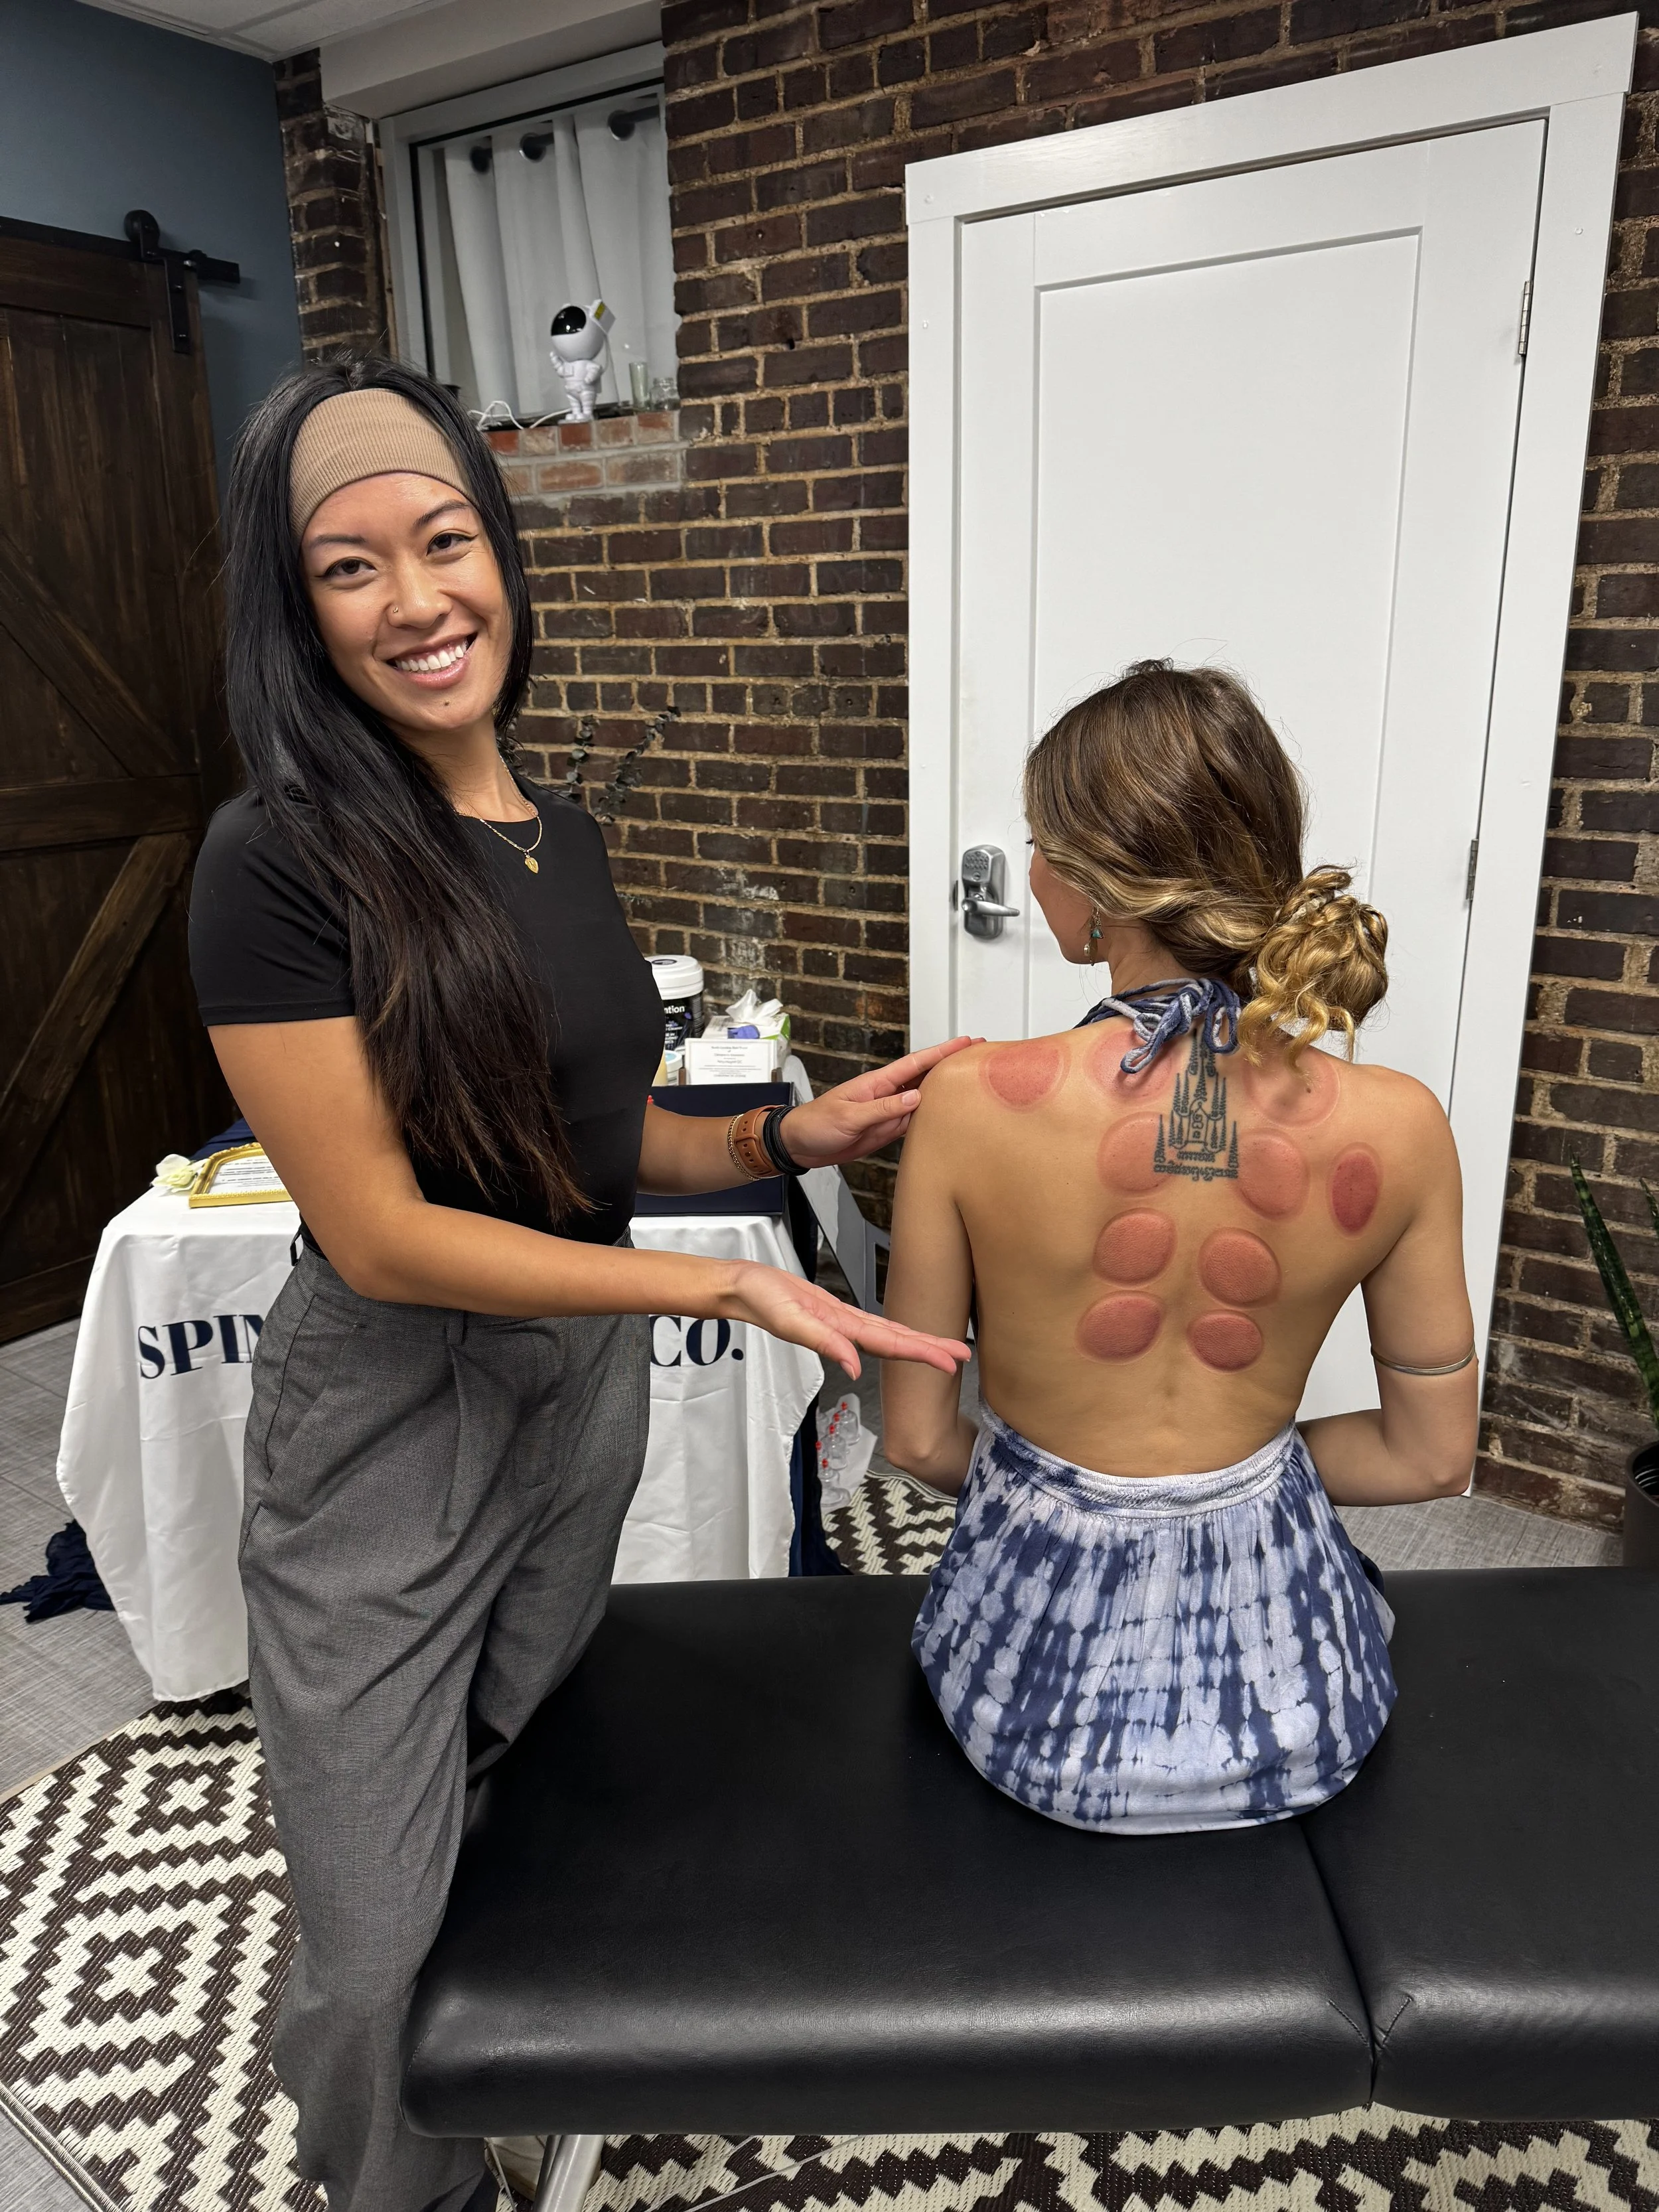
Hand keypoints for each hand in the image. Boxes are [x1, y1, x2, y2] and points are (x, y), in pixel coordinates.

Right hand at [722, 1262, 969, 1379]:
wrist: (740, 1288)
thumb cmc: (759, 1300)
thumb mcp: (789, 1319)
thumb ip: (821, 1342)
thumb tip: (854, 1367)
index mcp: (840, 1333)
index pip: (891, 1345)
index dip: (923, 1354)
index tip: (952, 1363)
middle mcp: (846, 1331)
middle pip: (897, 1342)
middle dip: (932, 1349)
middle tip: (965, 1356)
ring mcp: (841, 1323)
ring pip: (888, 1334)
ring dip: (917, 1342)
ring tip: (946, 1346)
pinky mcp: (834, 1312)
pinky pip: (872, 1323)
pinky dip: (892, 1330)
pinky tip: (904, 1335)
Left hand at [777, 1037, 978, 1168]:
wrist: (800, 1145)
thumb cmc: (817, 1124)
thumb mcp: (849, 1116)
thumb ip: (883, 1108)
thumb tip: (916, 1097)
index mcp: (878, 1083)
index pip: (916, 1063)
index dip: (942, 1052)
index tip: (966, 1042)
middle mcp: (888, 1093)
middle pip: (926, 1077)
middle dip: (952, 1065)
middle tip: (981, 1057)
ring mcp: (889, 1111)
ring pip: (925, 1098)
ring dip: (947, 1091)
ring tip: (974, 1084)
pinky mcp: (887, 1129)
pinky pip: (915, 1121)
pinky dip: (933, 1117)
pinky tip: (949, 1115)